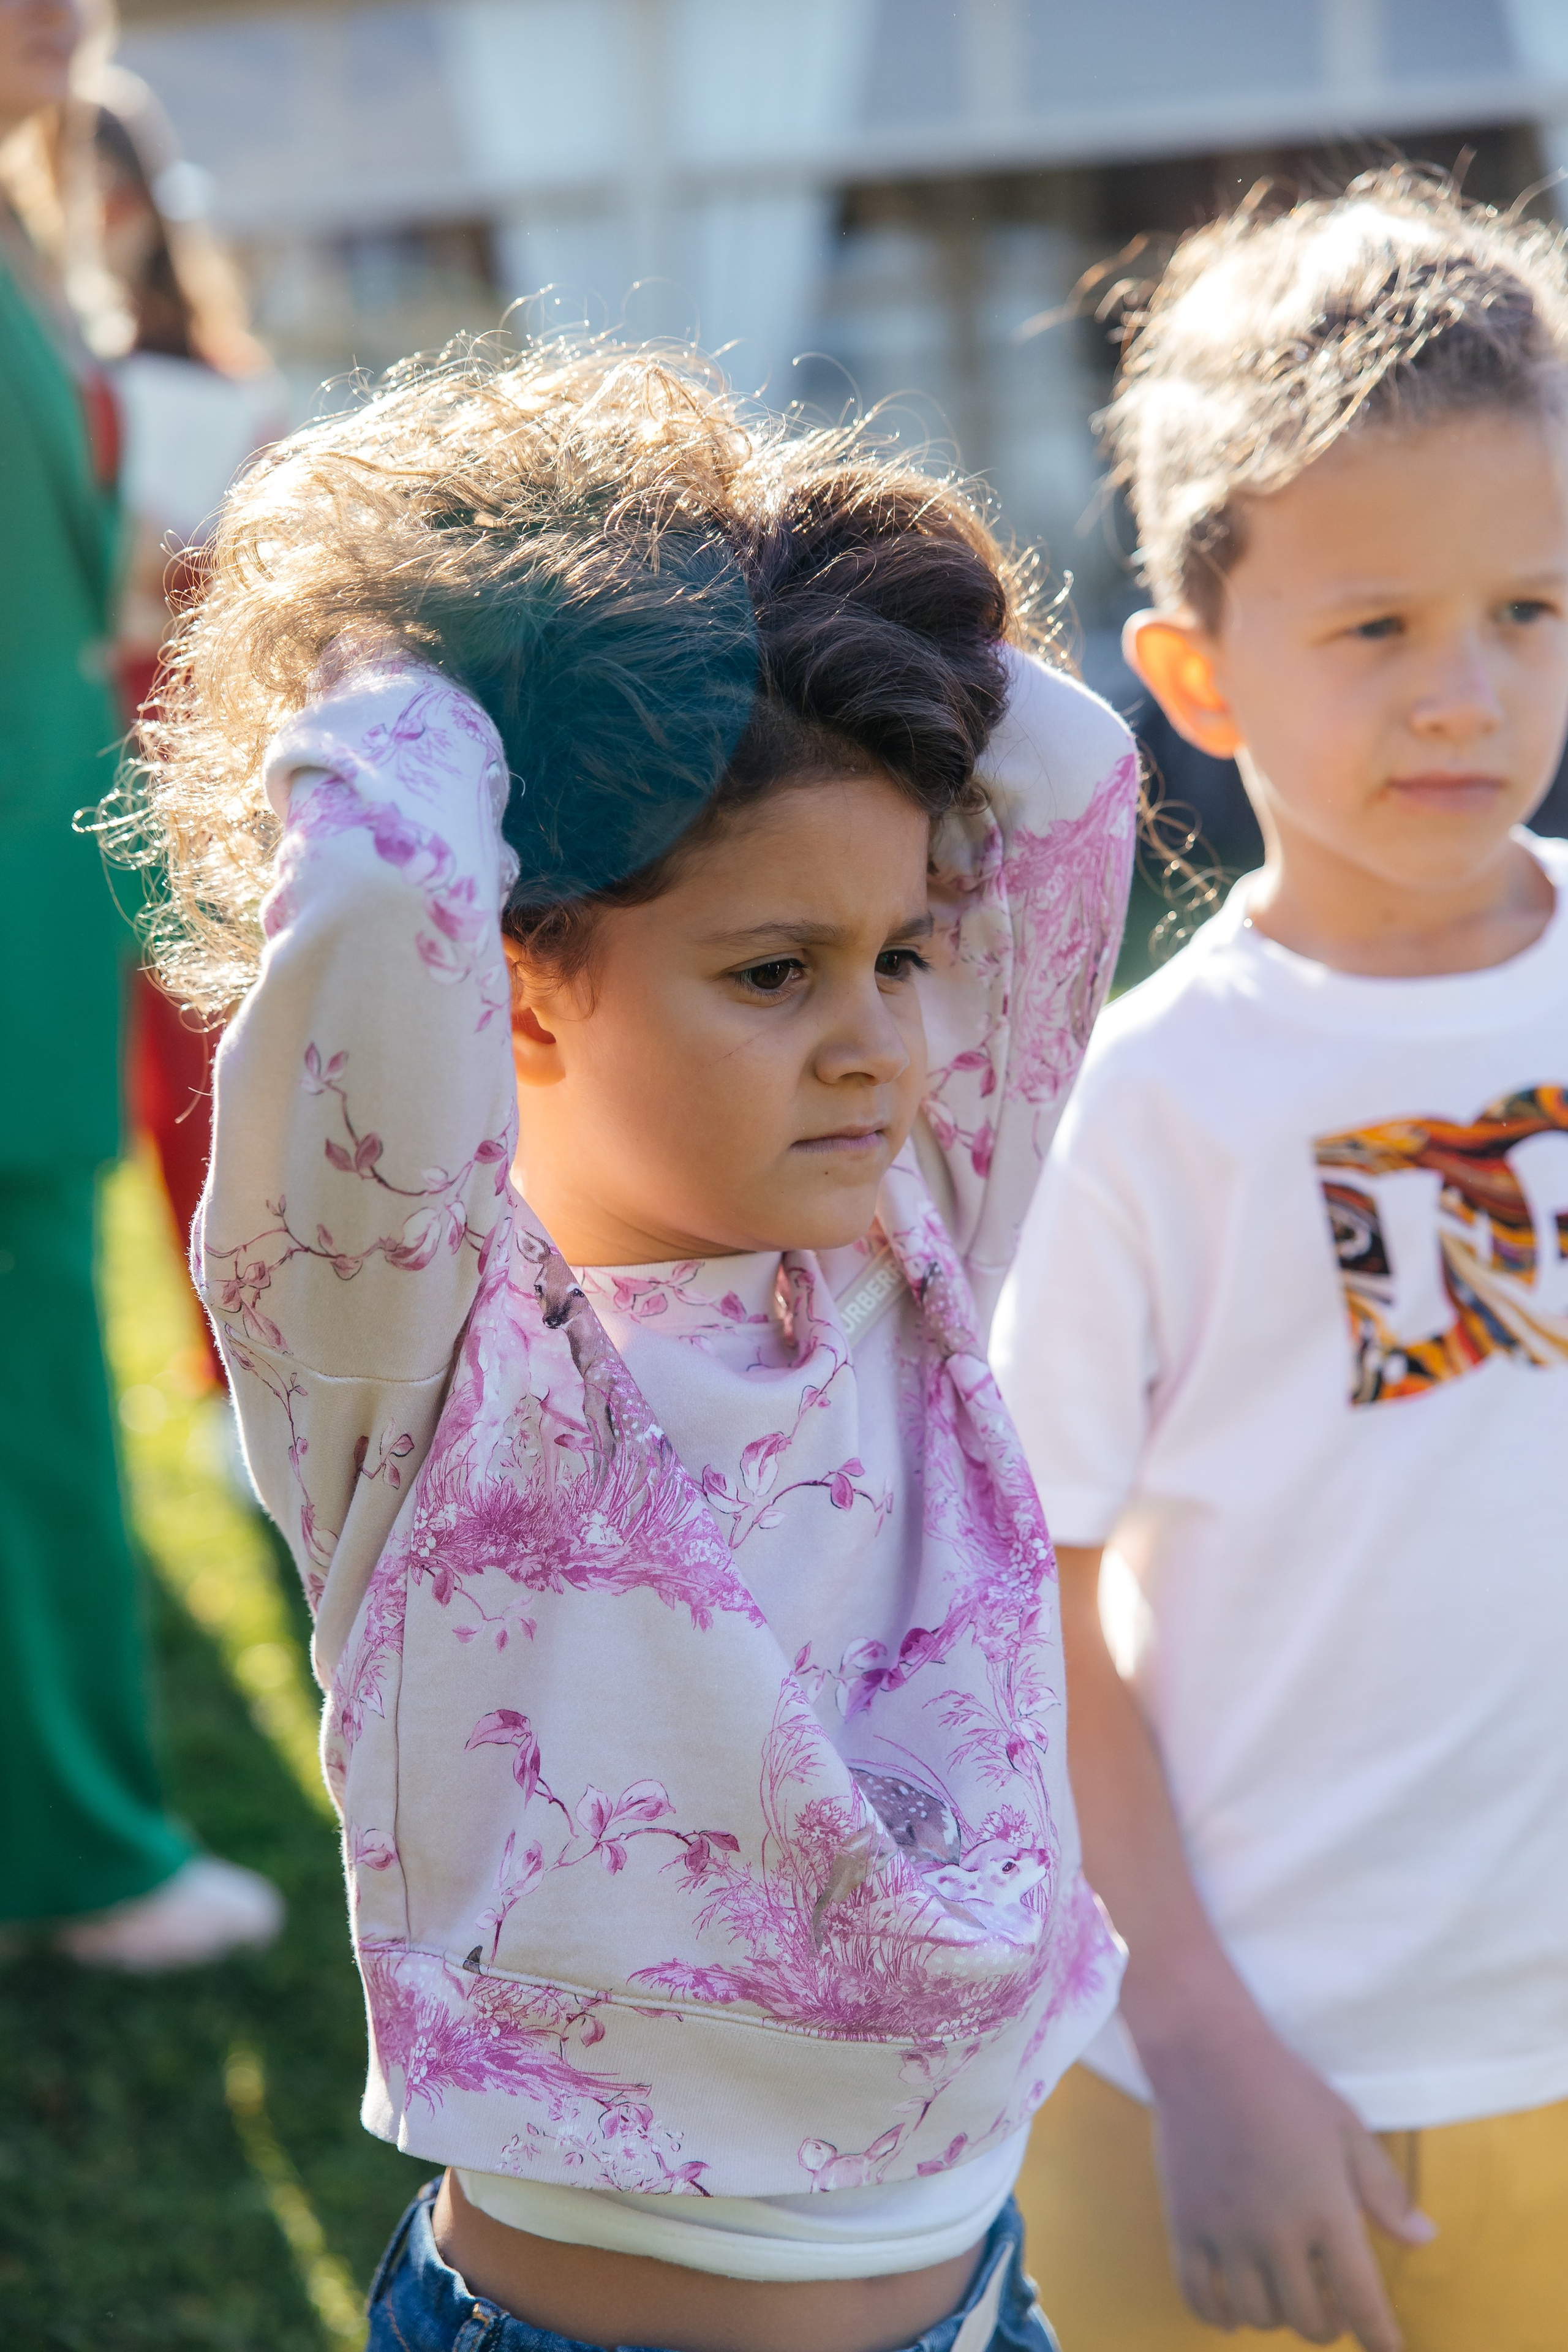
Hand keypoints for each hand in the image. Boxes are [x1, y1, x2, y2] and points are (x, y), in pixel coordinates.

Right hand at [1146, 2018, 1435, 2349]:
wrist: (1206, 2053)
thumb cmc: (1287, 2088)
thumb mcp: (1348, 2130)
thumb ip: (1385, 2192)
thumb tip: (1424, 2240)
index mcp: (1325, 2210)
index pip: (1360, 2301)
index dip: (1379, 2336)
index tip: (1387, 2349)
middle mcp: (1275, 2233)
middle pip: (1307, 2319)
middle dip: (1329, 2325)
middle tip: (1332, 2307)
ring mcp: (1224, 2232)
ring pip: (1256, 2315)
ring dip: (1278, 2317)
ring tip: (1286, 2295)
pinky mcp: (1184, 2225)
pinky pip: (1197, 2297)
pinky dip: (1219, 2317)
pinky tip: (1233, 2312)